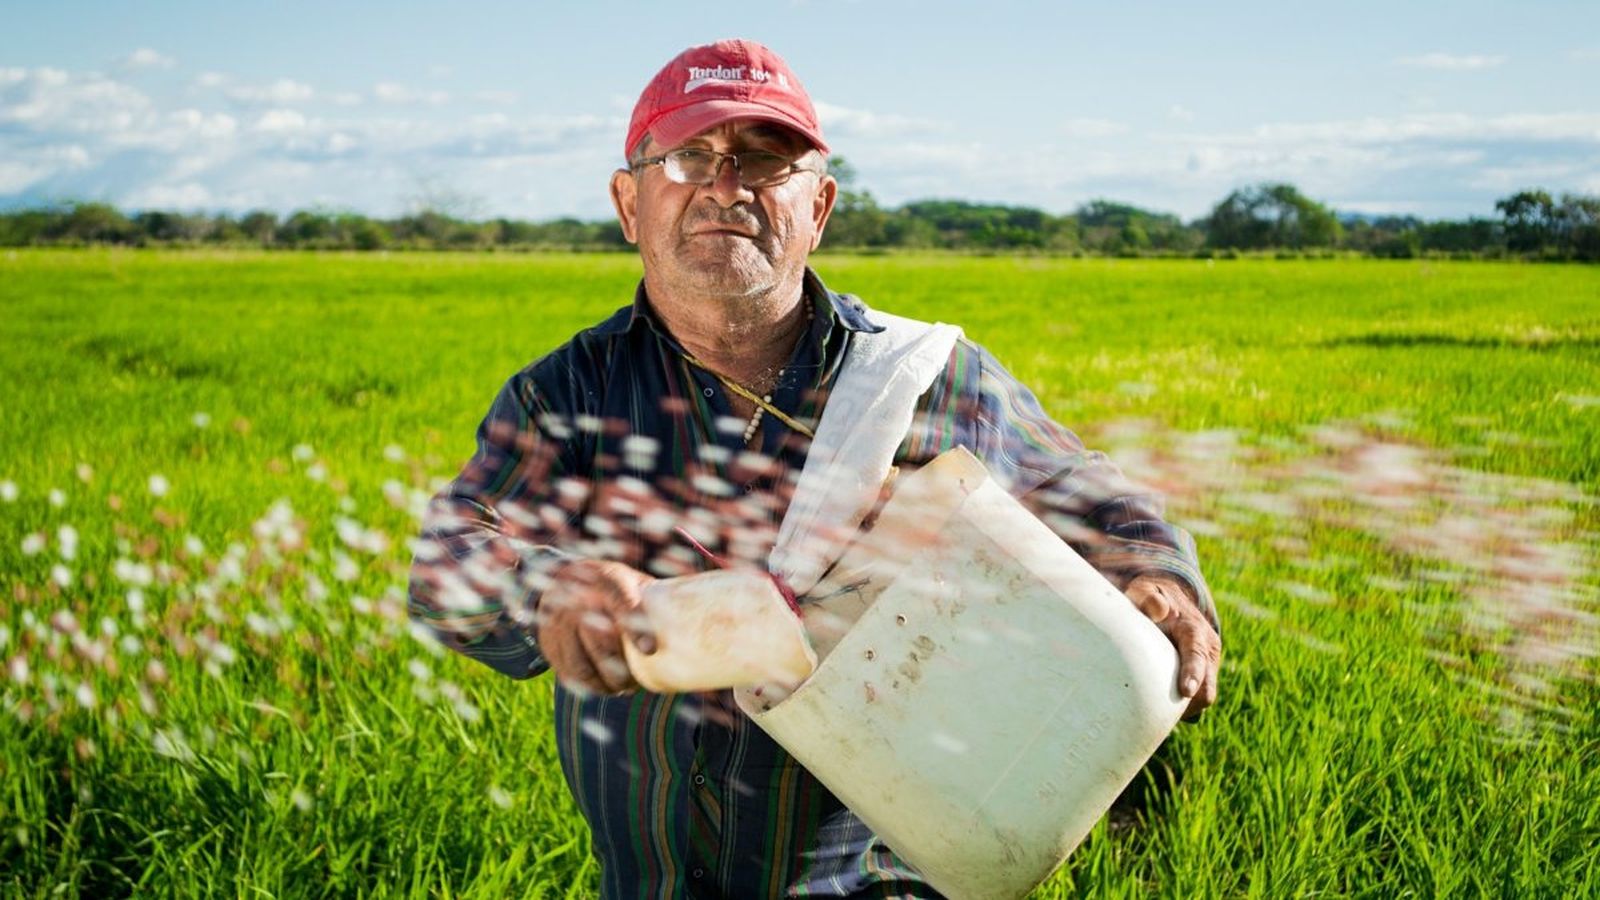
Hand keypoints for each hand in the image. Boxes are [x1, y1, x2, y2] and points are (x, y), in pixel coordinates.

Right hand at [539, 560, 657, 696]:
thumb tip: (706, 631)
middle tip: (635, 682)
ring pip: (581, 664)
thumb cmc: (614, 586)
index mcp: (607, 579)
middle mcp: (578, 599)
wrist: (559, 579)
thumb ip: (657, 602)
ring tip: (623, 687)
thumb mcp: (633, 582)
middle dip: (620, 668)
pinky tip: (604, 686)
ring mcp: (559, 622)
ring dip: (604, 683)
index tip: (650, 649)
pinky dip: (589, 685)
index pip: (619, 599)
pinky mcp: (549, 644)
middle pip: (598, 640)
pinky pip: (569, 675)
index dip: (634, 624)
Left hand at [1124, 573, 1219, 718]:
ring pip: (1203, 699)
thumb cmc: (1151, 598)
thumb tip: (1157, 609)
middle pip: (1207, 688)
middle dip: (1188, 704)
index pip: (1197, 653)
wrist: (1170, 600)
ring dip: (1183, 709)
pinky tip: (1159, 709)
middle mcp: (1207, 649)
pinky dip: (1182, 709)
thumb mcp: (1145, 591)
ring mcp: (1208, 665)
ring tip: (1154, 713)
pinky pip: (1196, 701)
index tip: (1186, 690)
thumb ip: (1148, 598)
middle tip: (1159, 714)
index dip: (1193, 672)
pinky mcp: (1203, 676)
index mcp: (1193, 629)